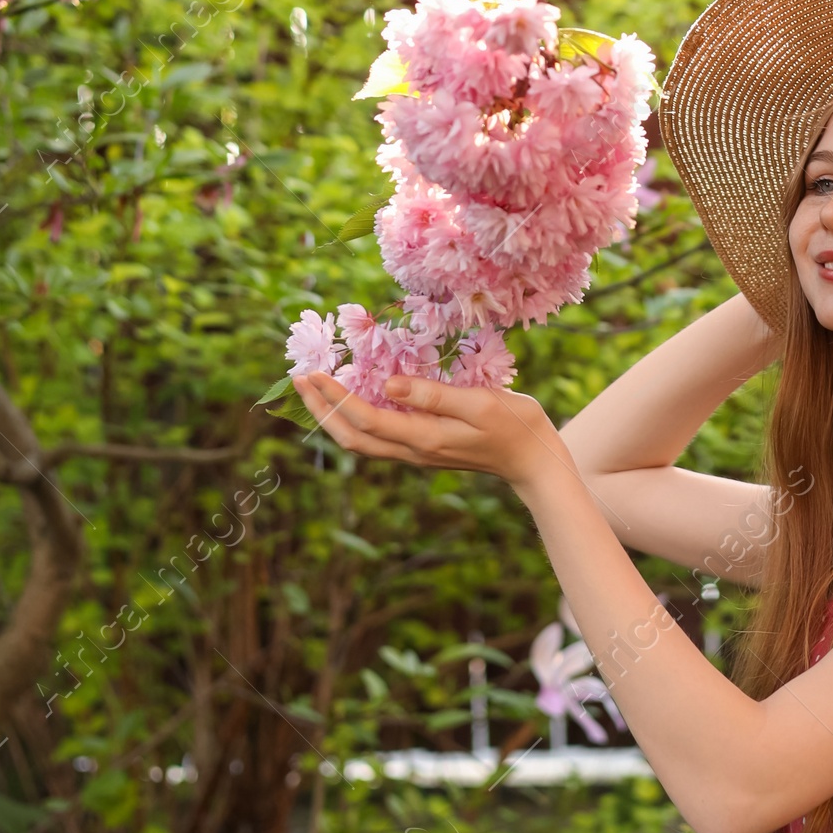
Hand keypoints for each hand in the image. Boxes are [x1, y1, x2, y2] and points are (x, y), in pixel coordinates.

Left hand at [294, 371, 566, 491]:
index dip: (334, 398)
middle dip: (320, 410)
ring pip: (361, 441)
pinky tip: (352, 398)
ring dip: (333, 416)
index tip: (312, 373)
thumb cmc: (515, 424)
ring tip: (315, 388)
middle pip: (352, 438)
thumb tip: (387, 385)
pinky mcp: (424, 447)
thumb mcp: (479, 402)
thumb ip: (433, 395)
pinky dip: (354, 419)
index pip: (366, 420)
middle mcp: (414, 450)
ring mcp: (417, 452)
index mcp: (424, 438)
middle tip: (298, 378)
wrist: (534, 459)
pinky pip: (377, 437)